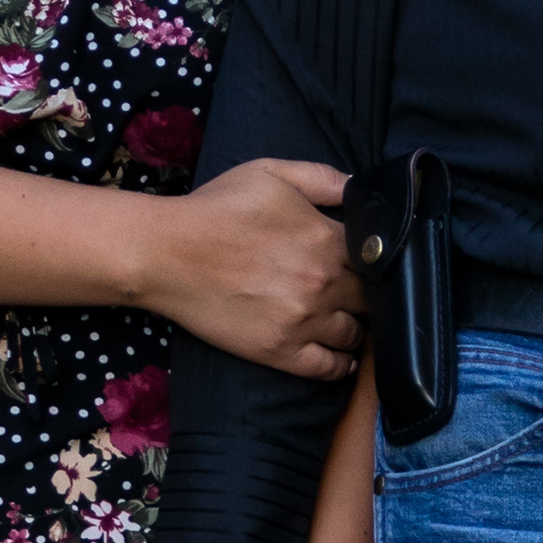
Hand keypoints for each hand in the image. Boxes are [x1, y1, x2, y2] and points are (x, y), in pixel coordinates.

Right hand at [143, 159, 362, 381]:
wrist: (167, 253)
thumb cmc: (216, 209)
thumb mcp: (272, 173)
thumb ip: (324, 178)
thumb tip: (362, 190)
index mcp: (326, 239)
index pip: (375, 258)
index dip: (374, 261)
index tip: (367, 263)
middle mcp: (322, 283)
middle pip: (369, 299)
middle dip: (366, 295)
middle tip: (356, 293)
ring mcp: (303, 321)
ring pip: (353, 334)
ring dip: (353, 327)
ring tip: (345, 321)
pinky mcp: (279, 351)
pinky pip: (328, 368)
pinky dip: (341, 364)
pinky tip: (341, 356)